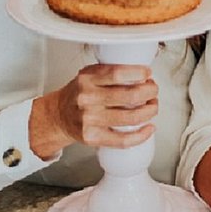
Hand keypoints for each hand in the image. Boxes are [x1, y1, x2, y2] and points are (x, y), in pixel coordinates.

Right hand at [31, 64, 157, 158]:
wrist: (57, 116)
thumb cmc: (78, 94)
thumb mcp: (89, 75)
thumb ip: (111, 71)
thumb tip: (142, 74)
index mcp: (88, 80)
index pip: (118, 73)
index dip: (139, 73)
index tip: (148, 73)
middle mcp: (88, 99)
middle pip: (130, 96)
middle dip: (150, 92)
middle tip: (153, 90)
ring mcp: (90, 120)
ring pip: (131, 117)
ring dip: (150, 110)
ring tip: (152, 106)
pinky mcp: (93, 137)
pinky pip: (123, 140)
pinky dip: (141, 135)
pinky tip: (149, 128)